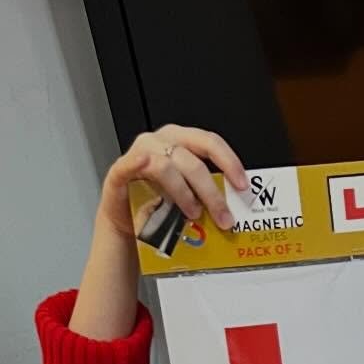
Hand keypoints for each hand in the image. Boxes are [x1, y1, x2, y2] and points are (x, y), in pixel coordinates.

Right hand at [95, 124, 247, 241]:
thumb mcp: (190, 196)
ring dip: (184, 193)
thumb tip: (235, 211)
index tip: (242, 185)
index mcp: (182, 142)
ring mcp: (140, 153)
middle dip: (212, 193)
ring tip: (193, 214)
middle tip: (224, 218)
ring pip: (167, 166)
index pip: (210, 143)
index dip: (229, 162)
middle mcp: (161, 142)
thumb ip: (207, 195)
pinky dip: (138, 163)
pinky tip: (145, 164)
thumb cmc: (160, 205)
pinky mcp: (120, 170)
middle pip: (192, 162)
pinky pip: (130, 164)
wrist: (127, 222)